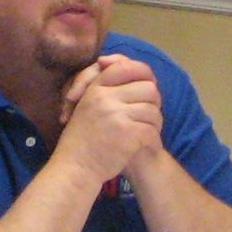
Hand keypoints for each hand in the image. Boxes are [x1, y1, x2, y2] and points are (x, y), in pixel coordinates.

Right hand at [55, 56, 161, 185]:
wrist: (75, 168)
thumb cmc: (82, 138)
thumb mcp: (85, 105)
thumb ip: (104, 87)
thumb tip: (124, 63)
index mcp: (96, 88)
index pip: (128, 67)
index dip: (143, 75)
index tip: (145, 89)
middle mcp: (105, 97)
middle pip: (148, 88)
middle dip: (153, 103)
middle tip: (148, 116)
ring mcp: (116, 115)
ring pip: (153, 110)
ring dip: (155, 123)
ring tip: (148, 132)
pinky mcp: (126, 133)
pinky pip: (151, 130)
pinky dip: (154, 140)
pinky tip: (148, 145)